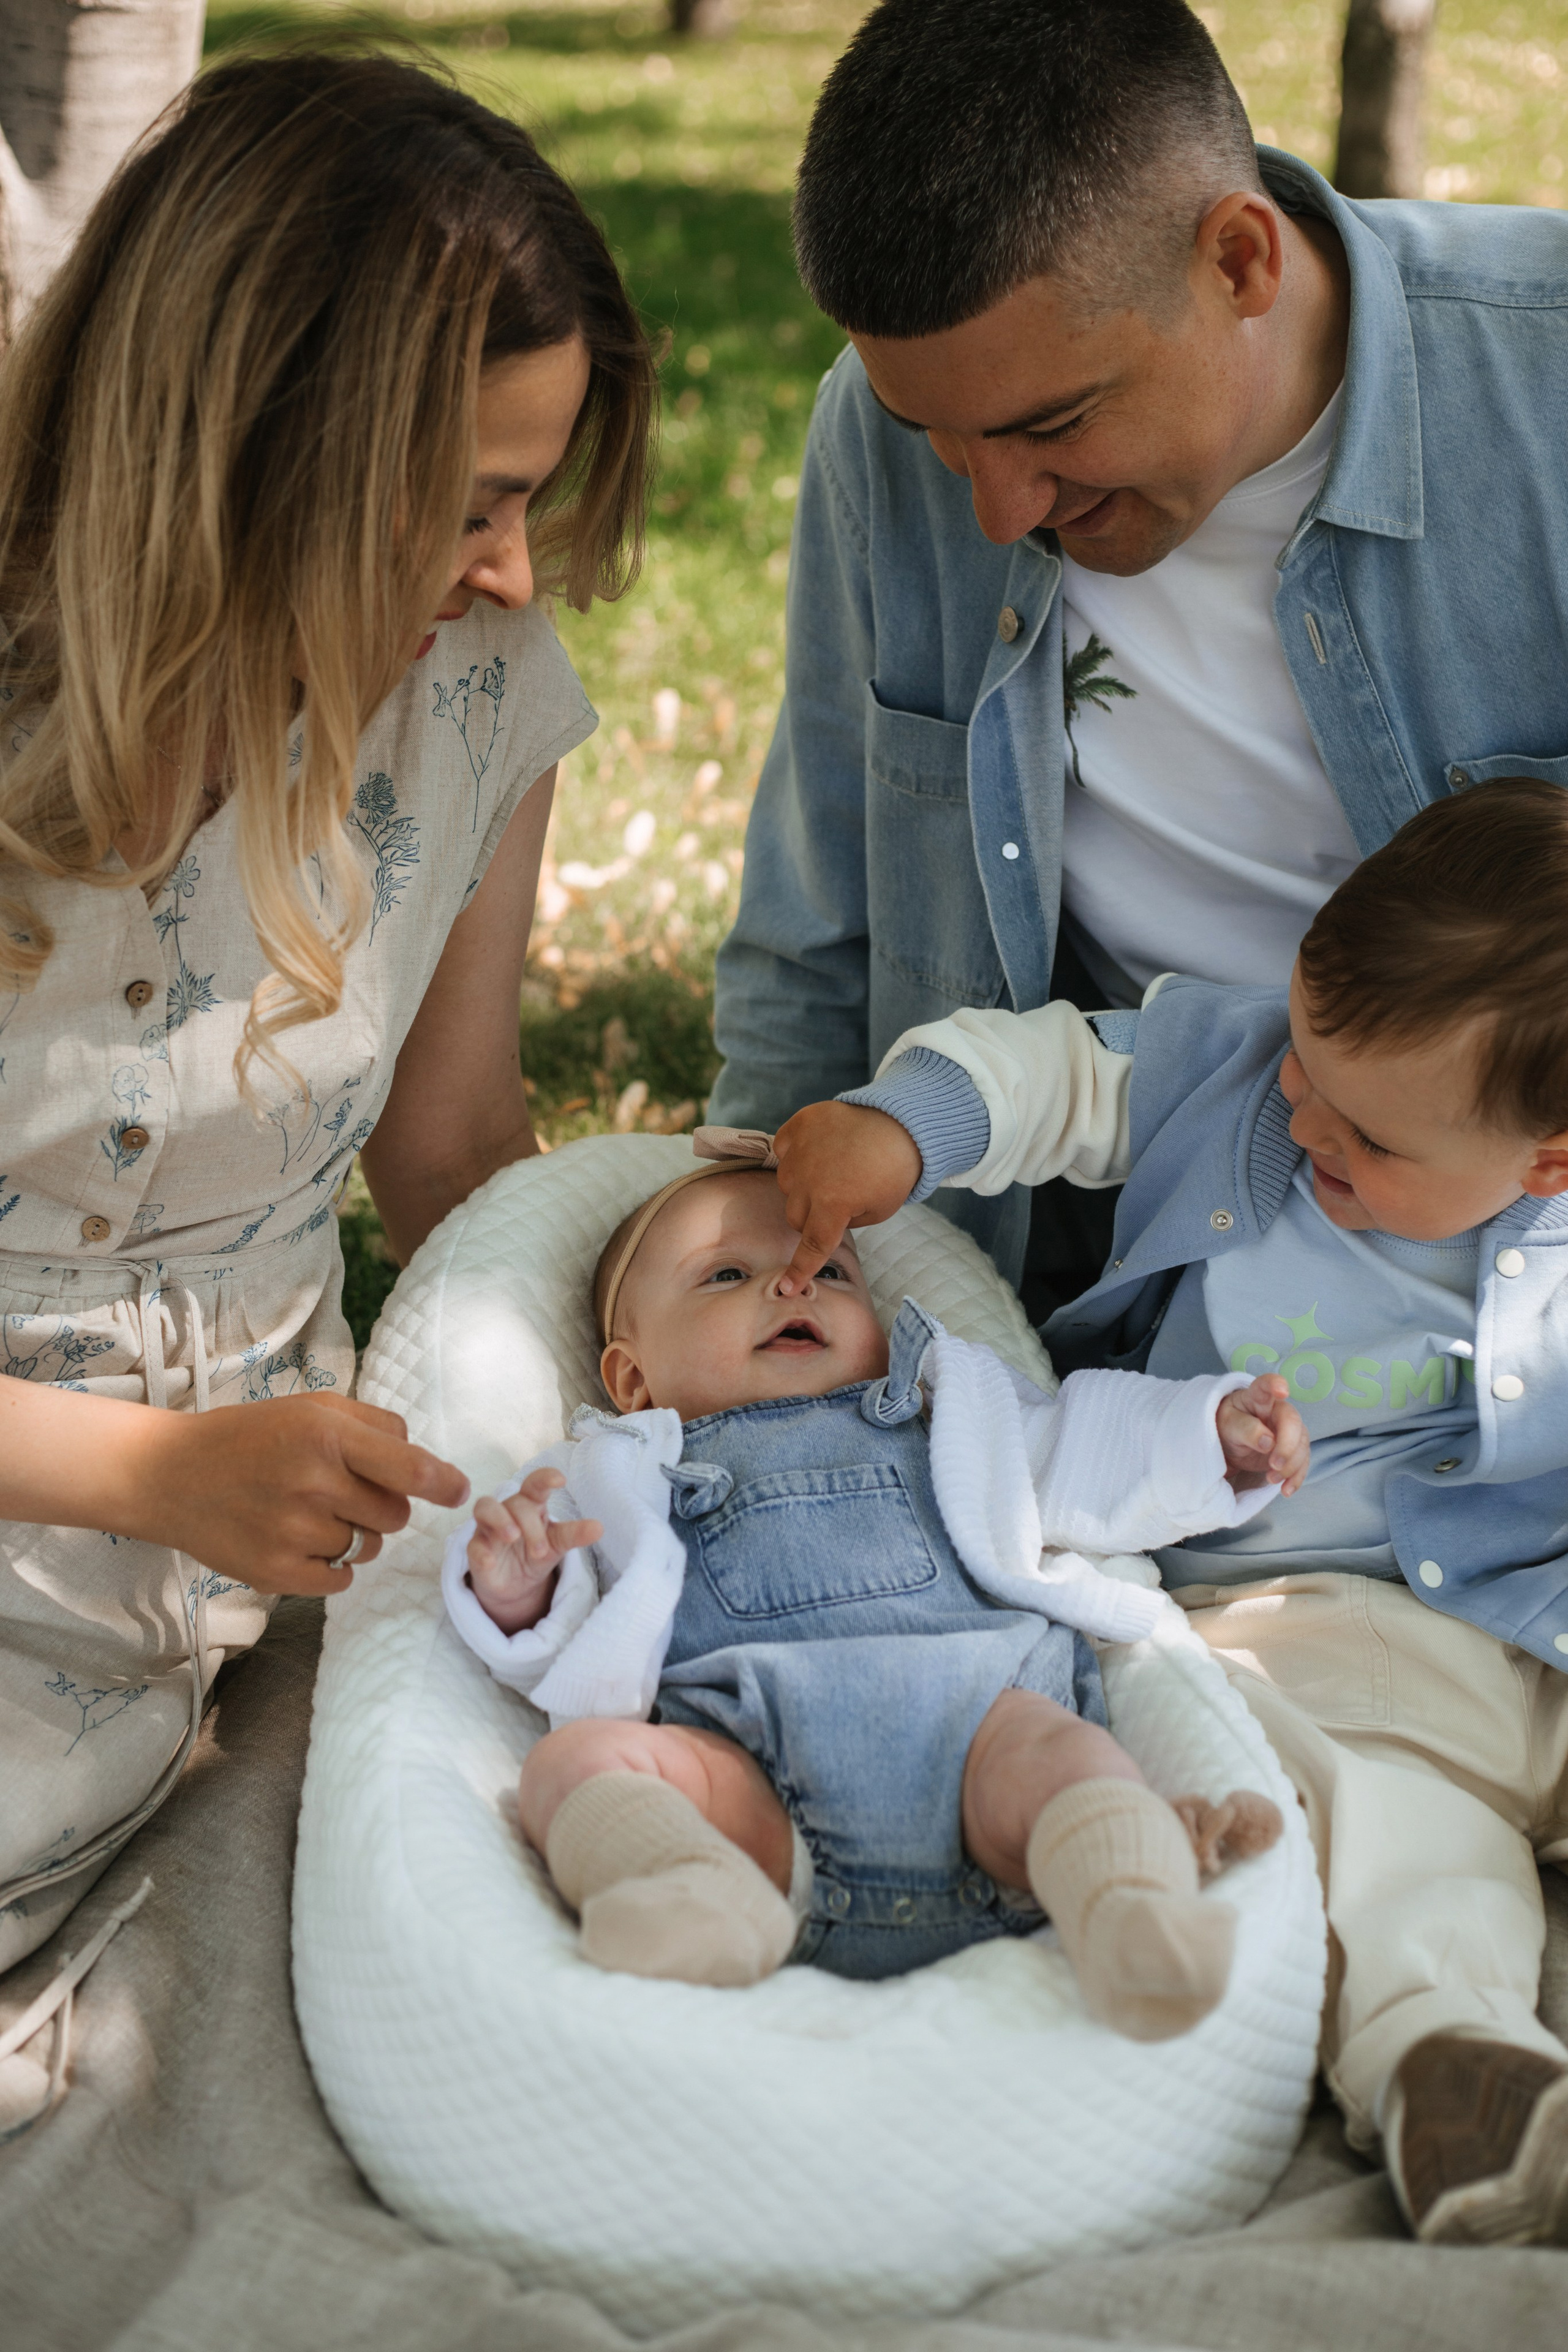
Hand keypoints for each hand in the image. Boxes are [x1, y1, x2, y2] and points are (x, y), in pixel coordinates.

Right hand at [143, 1393, 470, 1595]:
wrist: (170, 1476)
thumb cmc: (249, 1437)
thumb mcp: (311, 1409)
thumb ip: (373, 1426)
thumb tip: (424, 1462)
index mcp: (325, 1436)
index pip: (409, 1468)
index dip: (444, 1483)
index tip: (461, 1491)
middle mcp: (313, 1484)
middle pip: (396, 1515)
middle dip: (384, 1506)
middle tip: (345, 1492)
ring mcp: (294, 1533)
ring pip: (369, 1548)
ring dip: (356, 1535)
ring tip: (311, 1513)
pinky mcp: (277, 1574)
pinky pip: (340, 1580)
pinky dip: (332, 1566)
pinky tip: (300, 1541)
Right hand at [466, 1468, 602, 1634]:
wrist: (516, 1586)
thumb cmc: (536, 1552)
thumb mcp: (557, 1545)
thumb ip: (574, 1535)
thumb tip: (599, 1528)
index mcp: (531, 1505)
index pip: (535, 1484)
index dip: (544, 1478)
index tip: (560, 1479)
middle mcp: (508, 1511)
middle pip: (515, 1503)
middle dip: (529, 1525)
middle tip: (541, 1550)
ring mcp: (489, 1529)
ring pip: (484, 1509)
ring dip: (499, 1520)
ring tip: (513, 1537)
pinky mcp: (476, 1551)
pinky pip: (473, 1546)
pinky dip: (481, 1552)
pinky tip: (491, 1562)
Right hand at [772, 1100, 921, 1291]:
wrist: (902, 1124)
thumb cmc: (894, 1172)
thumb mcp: (878, 1211)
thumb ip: (845, 1223)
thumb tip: (821, 1222)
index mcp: (834, 1205)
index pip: (812, 1245)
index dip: (800, 1269)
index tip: (787, 1288)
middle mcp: (810, 1179)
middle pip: (795, 1215)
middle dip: (811, 1215)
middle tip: (837, 1199)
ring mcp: (801, 1149)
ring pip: (786, 1183)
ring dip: (803, 1184)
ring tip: (833, 1169)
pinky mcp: (800, 1124)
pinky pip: (784, 1148)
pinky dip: (796, 1153)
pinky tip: (820, 1150)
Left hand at [1216, 1375, 1308, 1496]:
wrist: (1230, 1442)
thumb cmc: (1227, 1425)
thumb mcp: (1227, 1426)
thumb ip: (1246, 1430)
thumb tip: (1268, 1441)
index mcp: (1257, 1398)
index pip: (1265, 1385)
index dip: (1274, 1385)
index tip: (1281, 1390)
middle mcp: (1277, 1410)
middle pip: (1292, 1422)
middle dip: (1287, 1446)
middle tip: (1274, 1465)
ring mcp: (1288, 1430)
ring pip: (1301, 1444)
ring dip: (1291, 1465)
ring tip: (1272, 1479)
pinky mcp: (1292, 1450)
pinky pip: (1302, 1462)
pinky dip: (1296, 1477)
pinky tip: (1286, 1490)